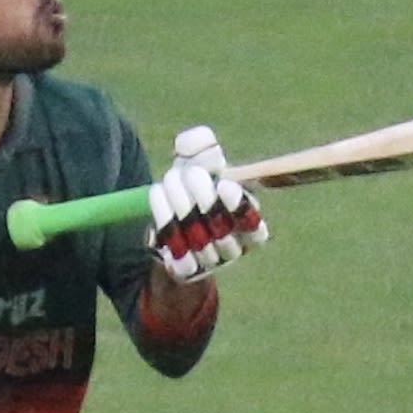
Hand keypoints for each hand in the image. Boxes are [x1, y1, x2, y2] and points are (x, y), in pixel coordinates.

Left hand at [147, 126, 269, 281]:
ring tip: (165, 184)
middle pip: (221, 230)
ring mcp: (209, 263)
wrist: (164, 219)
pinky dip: (164, 225)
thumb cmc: (189, 187)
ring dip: (177, 206)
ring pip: (197, 240)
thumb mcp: (195, 161)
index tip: (223, 185)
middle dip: (200, 197)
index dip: (240, 208)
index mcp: (248, 225)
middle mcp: (233, 247)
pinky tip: (158, 208)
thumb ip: (201, 145)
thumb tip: (201, 141)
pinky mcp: (185, 271)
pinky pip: (176, 253)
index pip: (254, 227)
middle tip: (182, 174)